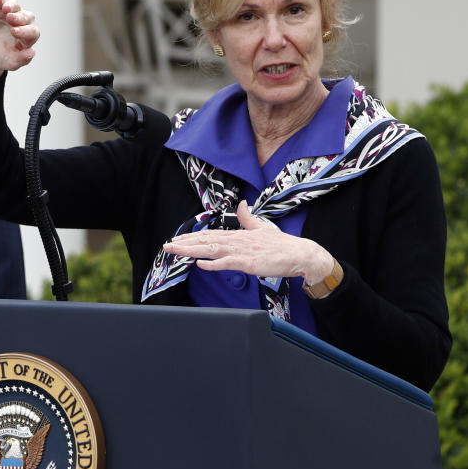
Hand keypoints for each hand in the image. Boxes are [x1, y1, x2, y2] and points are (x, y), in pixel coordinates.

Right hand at [0, 0, 39, 82]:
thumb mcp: (8, 62)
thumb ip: (20, 60)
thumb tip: (32, 52)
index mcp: (27, 37)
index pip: (32, 32)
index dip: (25, 31)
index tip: (14, 32)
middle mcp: (21, 24)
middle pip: (26, 17)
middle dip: (19, 17)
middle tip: (10, 19)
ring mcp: (9, 15)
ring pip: (15, 6)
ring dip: (12, 6)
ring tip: (5, 9)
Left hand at [162, 200, 335, 281]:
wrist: (300, 254)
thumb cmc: (281, 244)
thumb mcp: (262, 227)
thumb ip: (248, 217)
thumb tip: (241, 204)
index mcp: (239, 234)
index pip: (210, 234)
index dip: (192, 237)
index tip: (177, 240)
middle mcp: (237, 241)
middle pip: (206, 240)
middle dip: (185, 243)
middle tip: (167, 246)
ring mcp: (242, 252)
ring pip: (212, 250)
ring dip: (192, 251)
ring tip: (175, 251)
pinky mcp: (249, 263)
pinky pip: (228, 263)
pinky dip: (214, 264)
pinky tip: (200, 264)